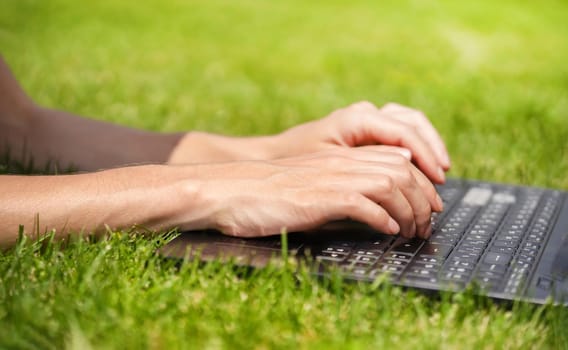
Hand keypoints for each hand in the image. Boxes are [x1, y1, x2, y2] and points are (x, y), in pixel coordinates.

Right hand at [188, 148, 442, 238]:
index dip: (421, 182)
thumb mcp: (311, 184)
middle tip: (427, 222)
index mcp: (340, 157)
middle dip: (424, 197)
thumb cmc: (266, 193)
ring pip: (391, 185)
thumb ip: (341, 185)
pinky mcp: (319, 198)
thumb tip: (374, 204)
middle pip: (401, 170)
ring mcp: (330, 178)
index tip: (429, 204)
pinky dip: (382, 218)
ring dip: (409, 210)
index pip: (396, 159)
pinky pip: (364, 204)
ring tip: (412, 231)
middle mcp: (340, 163)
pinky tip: (387, 231)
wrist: (230, 190)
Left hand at [273, 101, 450, 183]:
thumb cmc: (298, 160)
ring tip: (440, 171)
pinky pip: (400, 132)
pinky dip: (415, 147)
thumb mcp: (330, 166)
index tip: (438, 178)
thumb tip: (399, 181)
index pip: (405, 132)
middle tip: (442, 178)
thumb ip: (365, 169)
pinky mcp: (367, 130)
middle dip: (432, 150)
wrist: (277, 154)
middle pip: (413, 123)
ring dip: (428, 145)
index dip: (426, 156)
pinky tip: (421, 166)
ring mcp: (368, 119)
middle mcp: (366, 114)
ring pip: (410, 123)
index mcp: (359, 119)